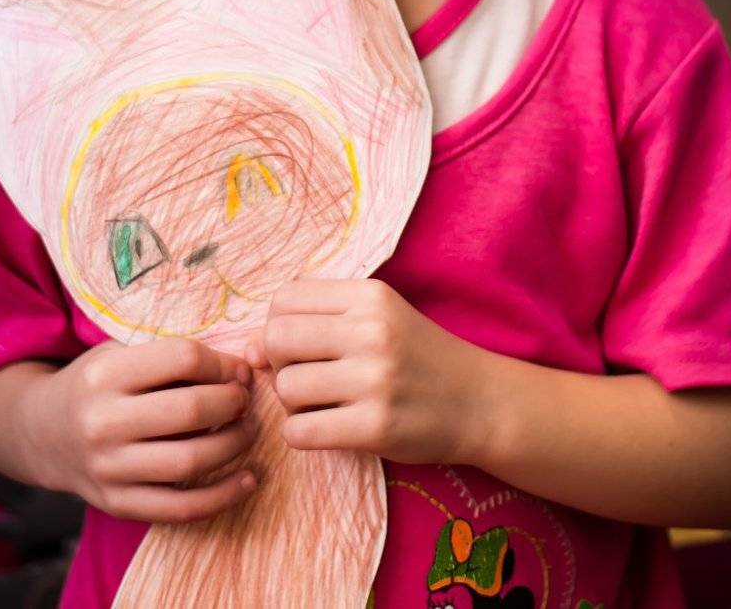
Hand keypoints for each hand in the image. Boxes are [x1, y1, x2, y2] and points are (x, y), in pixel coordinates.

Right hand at [23, 336, 259, 522]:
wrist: (41, 432)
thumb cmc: (97, 384)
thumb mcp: (120, 353)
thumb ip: (171, 356)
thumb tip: (242, 369)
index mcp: (106, 375)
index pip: (183, 359)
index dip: (222, 363)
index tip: (238, 370)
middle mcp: (103, 423)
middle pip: (191, 410)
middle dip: (233, 402)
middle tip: (245, 400)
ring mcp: (108, 469)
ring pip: (190, 461)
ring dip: (235, 445)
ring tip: (249, 430)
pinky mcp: (117, 504)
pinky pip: (180, 508)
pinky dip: (223, 496)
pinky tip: (249, 479)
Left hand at [244, 278, 484, 465]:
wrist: (481, 401)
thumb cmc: (420, 357)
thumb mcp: (380, 317)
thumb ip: (320, 320)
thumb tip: (249, 348)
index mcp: (370, 295)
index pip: (285, 297)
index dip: (279, 324)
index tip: (298, 345)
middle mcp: (371, 331)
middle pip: (278, 337)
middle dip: (280, 362)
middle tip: (306, 377)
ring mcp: (374, 379)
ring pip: (286, 386)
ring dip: (292, 402)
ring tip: (321, 404)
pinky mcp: (375, 426)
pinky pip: (300, 431)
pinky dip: (301, 434)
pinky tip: (326, 429)